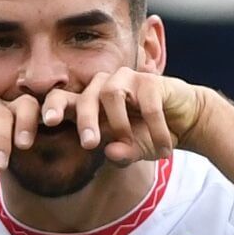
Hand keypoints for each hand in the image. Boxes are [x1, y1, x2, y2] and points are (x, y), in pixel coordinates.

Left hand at [38, 68, 209, 165]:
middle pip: (86, 98)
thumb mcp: (134, 151)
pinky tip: (164, 147)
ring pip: (111, 93)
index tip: (48, 122)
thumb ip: (121, 154)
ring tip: (133, 145)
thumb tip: (110, 152)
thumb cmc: (150, 136)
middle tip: (89, 144)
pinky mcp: (150, 80)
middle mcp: (104, 88)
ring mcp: (127, 80)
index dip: (53, 108)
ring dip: (120, 124)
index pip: (64, 102)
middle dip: (85, 121)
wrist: (185, 122)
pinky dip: (155, 129)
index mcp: (91, 105)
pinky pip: (147, 104)